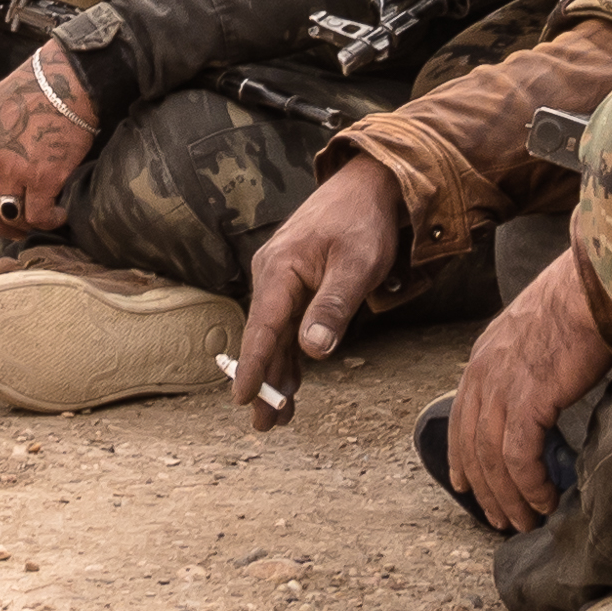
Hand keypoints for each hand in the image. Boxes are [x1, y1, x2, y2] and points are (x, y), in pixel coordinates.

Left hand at [0, 45, 101, 245]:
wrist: (67, 81)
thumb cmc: (33, 88)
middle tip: (12, 231)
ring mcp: (15, 169)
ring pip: (10, 215)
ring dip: (24, 225)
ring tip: (39, 221)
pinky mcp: (44, 178)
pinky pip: (38, 215)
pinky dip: (48, 222)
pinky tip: (58, 215)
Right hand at [229, 156, 403, 428]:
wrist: (369, 184)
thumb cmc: (364, 222)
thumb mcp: (357, 266)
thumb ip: (333, 307)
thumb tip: (312, 351)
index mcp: (280, 270)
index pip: (263, 327)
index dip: (252, 365)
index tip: (242, 399)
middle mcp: (272, 274)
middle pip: (264, 337)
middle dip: (263, 381)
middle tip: (263, 425)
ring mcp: (281, 278)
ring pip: (275, 334)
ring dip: (277, 372)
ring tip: (277, 416)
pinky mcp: (295, 281)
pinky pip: (287, 324)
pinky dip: (288, 353)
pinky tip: (290, 381)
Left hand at [455, 265, 611, 531]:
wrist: (595, 285)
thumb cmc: (580, 301)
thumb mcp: (537, 329)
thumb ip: (528, 362)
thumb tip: (542, 393)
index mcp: (484, 355)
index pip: (462, 418)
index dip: (462, 458)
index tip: (465, 487)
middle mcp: (483, 373)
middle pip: (472, 446)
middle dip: (485, 489)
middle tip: (501, 520)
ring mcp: (501, 387)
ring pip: (492, 459)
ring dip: (509, 497)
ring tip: (525, 522)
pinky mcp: (527, 401)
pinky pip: (519, 458)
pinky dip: (530, 486)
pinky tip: (544, 501)